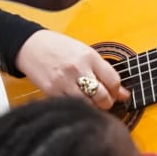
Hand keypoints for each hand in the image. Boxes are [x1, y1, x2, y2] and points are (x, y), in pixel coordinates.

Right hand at [14, 30, 128, 110]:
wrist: (31, 47)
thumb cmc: (61, 49)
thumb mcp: (85, 53)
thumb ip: (104, 72)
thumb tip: (125, 95)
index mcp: (89, 57)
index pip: (113, 81)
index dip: (118, 92)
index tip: (117, 94)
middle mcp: (78, 69)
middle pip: (102, 96)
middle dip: (107, 103)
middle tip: (105, 102)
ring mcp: (64, 82)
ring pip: (88, 105)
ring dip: (93, 109)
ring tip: (92, 104)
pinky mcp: (52, 92)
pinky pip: (71, 107)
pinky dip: (78, 108)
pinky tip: (78, 104)